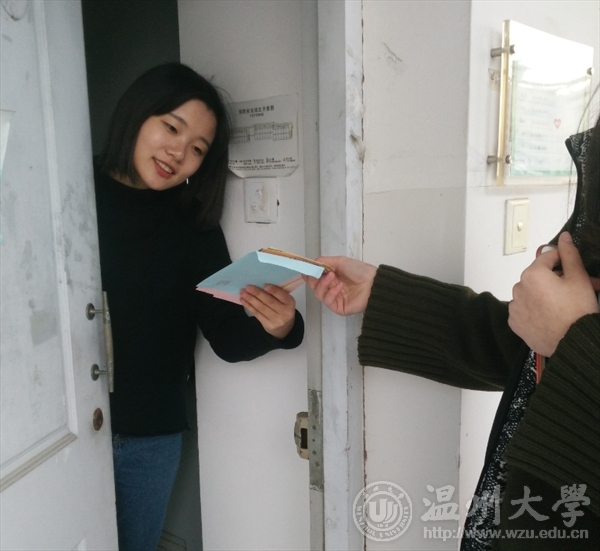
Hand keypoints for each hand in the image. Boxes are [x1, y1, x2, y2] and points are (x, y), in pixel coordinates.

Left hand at [239, 284, 295, 338]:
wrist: (284, 328)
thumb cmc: (282, 308)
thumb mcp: (285, 301)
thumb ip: (277, 294)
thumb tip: (260, 284)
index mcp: (290, 303)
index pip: (283, 296)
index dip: (274, 290)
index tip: (264, 285)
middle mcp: (285, 313)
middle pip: (269, 302)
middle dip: (258, 294)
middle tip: (248, 287)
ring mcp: (276, 320)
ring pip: (261, 308)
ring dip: (250, 299)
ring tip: (243, 292)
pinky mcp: (267, 325)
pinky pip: (257, 314)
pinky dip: (249, 306)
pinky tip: (243, 300)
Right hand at [303, 256, 376, 315]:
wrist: (373, 283)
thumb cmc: (359, 270)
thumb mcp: (340, 261)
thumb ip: (323, 261)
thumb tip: (310, 264)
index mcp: (330, 276)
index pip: (314, 277)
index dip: (309, 273)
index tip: (307, 268)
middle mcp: (330, 287)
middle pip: (313, 286)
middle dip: (314, 279)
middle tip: (319, 273)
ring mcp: (334, 298)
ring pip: (318, 294)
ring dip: (323, 284)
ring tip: (332, 276)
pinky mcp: (338, 307)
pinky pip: (328, 300)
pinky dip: (332, 292)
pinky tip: (340, 286)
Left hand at [508, 232, 598, 356]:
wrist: (573, 344)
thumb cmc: (578, 310)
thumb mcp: (579, 279)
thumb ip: (569, 255)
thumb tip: (563, 237)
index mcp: (532, 274)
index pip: (547, 257)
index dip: (563, 261)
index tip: (574, 270)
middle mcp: (518, 288)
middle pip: (538, 276)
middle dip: (555, 279)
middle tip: (574, 290)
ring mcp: (514, 306)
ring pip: (530, 293)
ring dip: (543, 294)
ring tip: (563, 305)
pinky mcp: (514, 323)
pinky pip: (524, 309)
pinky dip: (534, 309)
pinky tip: (549, 316)